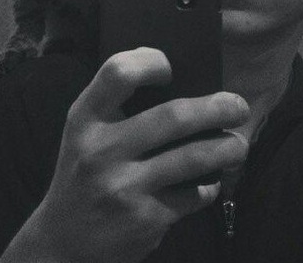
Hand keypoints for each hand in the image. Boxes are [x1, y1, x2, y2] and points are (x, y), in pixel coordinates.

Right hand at [0, 47, 249, 262]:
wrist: (64, 240)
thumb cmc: (82, 171)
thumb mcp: (84, 131)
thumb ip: (115, 104)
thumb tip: (177, 78)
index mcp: (84, 118)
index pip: (118, 72)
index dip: (150, 61)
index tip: (170, 68)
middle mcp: (101, 149)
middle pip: (172, 116)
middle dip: (217, 108)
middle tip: (238, 106)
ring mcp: (124, 186)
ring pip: (193, 158)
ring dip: (227, 148)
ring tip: (238, 144)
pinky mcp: (145, 220)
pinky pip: (193, 195)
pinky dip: (210, 186)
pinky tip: (211, 181)